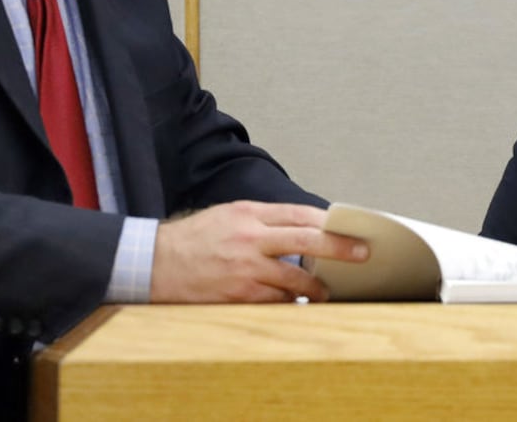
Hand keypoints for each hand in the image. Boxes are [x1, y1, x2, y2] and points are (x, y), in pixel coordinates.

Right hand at [149, 201, 368, 302]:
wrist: (154, 263)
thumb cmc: (194, 239)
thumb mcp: (228, 215)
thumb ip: (263, 220)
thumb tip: (302, 227)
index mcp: (250, 213)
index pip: (300, 214)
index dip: (330, 222)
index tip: (351, 229)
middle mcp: (251, 238)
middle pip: (307, 239)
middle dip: (339, 247)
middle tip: (362, 253)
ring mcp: (245, 268)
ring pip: (295, 278)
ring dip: (314, 287)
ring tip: (323, 291)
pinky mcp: (238, 294)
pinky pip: (275, 301)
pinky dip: (288, 302)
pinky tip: (293, 303)